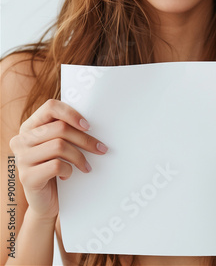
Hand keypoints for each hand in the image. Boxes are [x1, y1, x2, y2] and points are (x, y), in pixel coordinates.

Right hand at [9, 99, 107, 220]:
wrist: (45, 201)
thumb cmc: (55, 167)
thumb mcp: (58, 145)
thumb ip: (65, 130)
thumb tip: (93, 121)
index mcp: (30, 126)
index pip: (50, 107)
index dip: (71, 114)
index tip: (88, 125)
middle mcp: (21, 139)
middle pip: (60, 128)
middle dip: (85, 139)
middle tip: (101, 149)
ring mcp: (21, 158)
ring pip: (59, 146)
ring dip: (79, 157)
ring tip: (86, 166)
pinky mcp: (27, 177)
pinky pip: (56, 166)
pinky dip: (69, 171)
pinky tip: (69, 176)